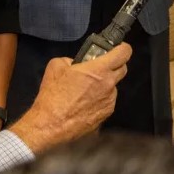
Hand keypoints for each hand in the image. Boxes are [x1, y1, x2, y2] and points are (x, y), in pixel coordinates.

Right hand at [8, 43, 130, 153]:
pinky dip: (99, 99)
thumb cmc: (52, 98)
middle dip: (114, 65)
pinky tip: (84, 103)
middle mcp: (108, 85)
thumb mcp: (56, 66)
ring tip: (85, 90)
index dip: (122, 48)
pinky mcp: (106, 114)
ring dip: (104, 85)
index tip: (118, 48)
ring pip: (113, 87)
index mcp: (99, 71)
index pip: (124, 53)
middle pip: (123, 69)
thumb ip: (70, 59)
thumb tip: (75, 62)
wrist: (50, 126)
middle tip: (99, 66)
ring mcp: (109, 101)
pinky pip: (107, 101)